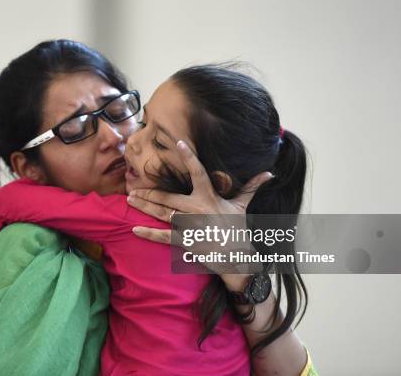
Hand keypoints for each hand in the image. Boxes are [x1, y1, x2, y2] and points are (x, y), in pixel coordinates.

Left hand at [127, 140, 272, 289]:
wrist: (238, 258)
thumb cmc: (238, 230)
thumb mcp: (242, 207)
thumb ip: (251, 188)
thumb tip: (270, 173)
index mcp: (209, 197)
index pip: (198, 172)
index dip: (189, 156)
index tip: (179, 143)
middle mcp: (197, 209)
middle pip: (168, 197)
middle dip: (148, 192)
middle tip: (132, 188)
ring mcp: (190, 226)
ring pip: (161, 213)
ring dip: (144, 207)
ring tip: (130, 200)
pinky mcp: (186, 241)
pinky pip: (164, 236)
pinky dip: (149, 233)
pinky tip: (135, 229)